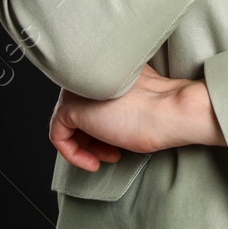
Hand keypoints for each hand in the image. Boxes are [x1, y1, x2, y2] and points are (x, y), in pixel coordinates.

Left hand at [49, 65, 222, 170]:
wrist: (170, 111)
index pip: (92, 99)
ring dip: (86, 147)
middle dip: (94, 138)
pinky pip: (58, 135)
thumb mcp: (136, 100)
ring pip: (68, 123)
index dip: (102, 127)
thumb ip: (116, 100)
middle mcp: (89, 72)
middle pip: (79, 111)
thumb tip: (105, 118)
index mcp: (106, 66)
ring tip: (106, 157)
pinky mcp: (69, 107)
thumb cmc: (163, 110)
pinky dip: (73, 154)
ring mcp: (77, 88)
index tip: (116, 143)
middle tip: (112, 152)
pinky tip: (93, 162)